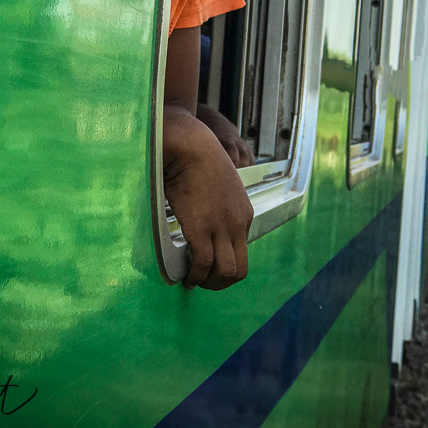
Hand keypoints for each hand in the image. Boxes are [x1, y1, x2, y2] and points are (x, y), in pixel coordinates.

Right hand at [163, 105, 253, 289]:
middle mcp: (238, 223)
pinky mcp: (202, 228)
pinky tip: (184, 276)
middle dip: (220, 282)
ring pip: (226, 272)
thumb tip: (198, 212)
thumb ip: (213, 202)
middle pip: (240, 269)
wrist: (191, 145)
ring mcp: (221, 227)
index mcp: (243, 212)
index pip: (241, 250)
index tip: (207, 265)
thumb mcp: (215, 183)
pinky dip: (194, 276)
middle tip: (202, 282)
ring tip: (193, 282)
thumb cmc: (197, 157)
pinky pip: (203, 264)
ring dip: (209, 283)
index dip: (223, 262)